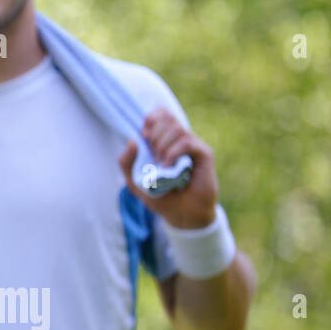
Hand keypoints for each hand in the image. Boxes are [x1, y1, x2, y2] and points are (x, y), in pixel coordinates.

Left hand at [118, 107, 218, 229]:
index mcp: (165, 140)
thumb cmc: (161, 197)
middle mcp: (180, 139)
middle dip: (154, 134)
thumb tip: (132, 140)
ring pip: (177, 129)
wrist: (182, 216)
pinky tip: (167, 167)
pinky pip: (187, 143)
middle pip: (167, 117)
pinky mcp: (204, 155)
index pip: (160, 114)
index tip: (144, 137)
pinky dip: (173, 153)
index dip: (150, 120)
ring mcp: (193, 146)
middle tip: (152, 155)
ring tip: (160, 165)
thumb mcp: (134, 182)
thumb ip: (126, 163)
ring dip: (162, 146)